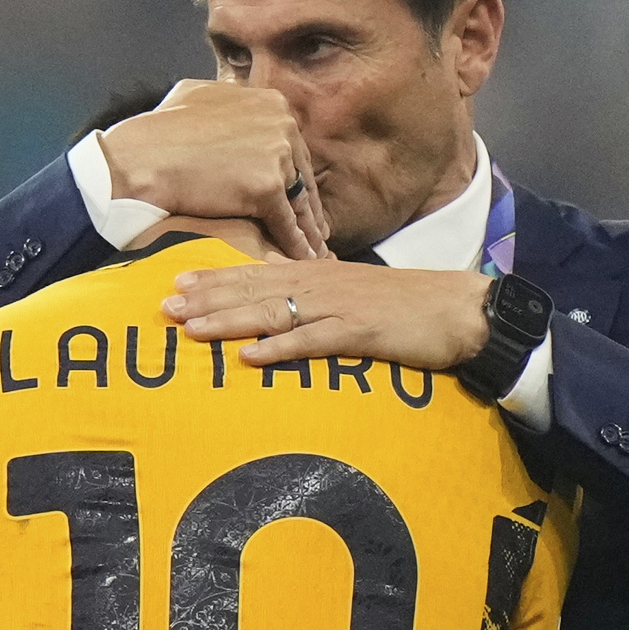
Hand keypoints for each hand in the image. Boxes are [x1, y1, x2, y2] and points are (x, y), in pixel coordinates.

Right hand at [98, 80, 329, 259]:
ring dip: (308, 229)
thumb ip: (226, 97)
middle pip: (303, 173)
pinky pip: (286, 222)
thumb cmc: (160, 128)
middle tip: (317, 228)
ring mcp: (277, 155)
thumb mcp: (198, 94)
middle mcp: (282, 124)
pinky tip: (302, 259)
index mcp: (272, 102)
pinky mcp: (267, 188)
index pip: (293, 146)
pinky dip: (296, 244)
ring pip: (299, 200)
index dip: (294, 173)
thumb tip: (231, 95)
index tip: (297, 192)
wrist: (142, 158)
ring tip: (315, 249)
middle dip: (307, 203)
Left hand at [163, 259, 490, 369]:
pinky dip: (281, 349)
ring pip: (274, 311)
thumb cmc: (409, 307)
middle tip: (166, 305)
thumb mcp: (355, 296)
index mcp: (319, 274)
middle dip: (208, 297)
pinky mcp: (362, 331)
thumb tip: (283, 312)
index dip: (215, 278)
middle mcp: (322, 283)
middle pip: (254, 288)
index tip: (177, 283)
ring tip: (192, 329)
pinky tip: (251, 357)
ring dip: (230, 321)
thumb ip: (318, 300)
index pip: (256, 273)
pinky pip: (314, 342)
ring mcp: (340, 306)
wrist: (462, 310)